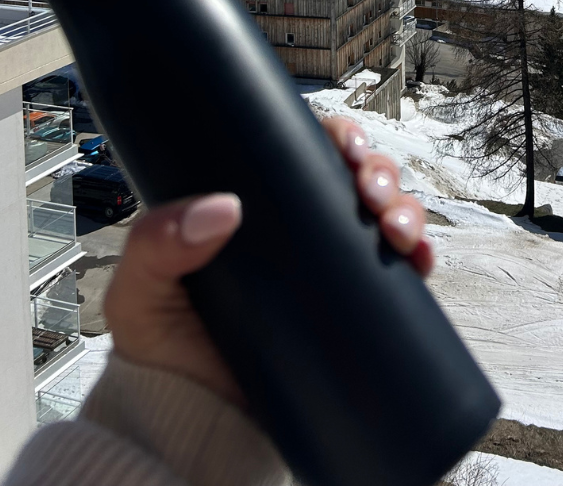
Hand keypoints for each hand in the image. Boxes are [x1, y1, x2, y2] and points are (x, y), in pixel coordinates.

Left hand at [103, 117, 431, 407]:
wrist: (193, 426)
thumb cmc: (162, 352)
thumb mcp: (142, 289)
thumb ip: (157, 243)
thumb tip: (221, 209)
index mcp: (257, 206)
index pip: (306, 152)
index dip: (339, 137)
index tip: (348, 145)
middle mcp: (301, 229)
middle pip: (357, 176)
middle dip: (380, 170)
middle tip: (374, 190)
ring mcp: (333, 267)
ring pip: (388, 214)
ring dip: (406, 208)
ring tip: (397, 229)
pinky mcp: (356, 308)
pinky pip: (403, 273)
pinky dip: (421, 257)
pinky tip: (420, 259)